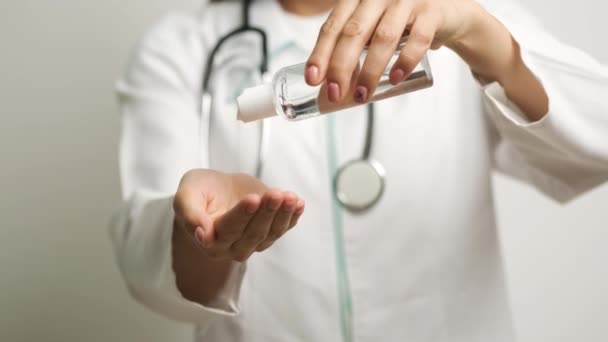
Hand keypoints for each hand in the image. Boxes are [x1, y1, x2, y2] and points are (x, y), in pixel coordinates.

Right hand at [173, 169, 304, 261]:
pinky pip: (284, 228)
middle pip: (253, 233)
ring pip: (271, 233)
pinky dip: (293, 216)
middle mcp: (233, 248)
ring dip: (282, 214)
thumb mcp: (186, 196)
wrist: (215, 190)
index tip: (252, 199)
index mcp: (210, 242)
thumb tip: (202, 236)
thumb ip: (189, 214)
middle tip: (275, 194)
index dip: (242, 215)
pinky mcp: (269, 232)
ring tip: (289, 197)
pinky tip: (297, 203)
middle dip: (266, 213)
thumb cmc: (198, 192)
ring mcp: (254, 242)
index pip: (229, 229)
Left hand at [305, 0, 480, 102]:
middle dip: (341, 67)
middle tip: (335, 93)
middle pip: (354, 32)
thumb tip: (330, 84)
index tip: (313, 79)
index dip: (321, 53)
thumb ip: (354, 46)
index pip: (333, 25)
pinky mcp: (432, 11)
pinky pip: (418, 39)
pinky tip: (394, 79)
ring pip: (383, 38)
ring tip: (361, 95)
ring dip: (369, 71)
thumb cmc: (403, 22)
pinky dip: (404, 62)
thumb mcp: (373, 26)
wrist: (449, 11)